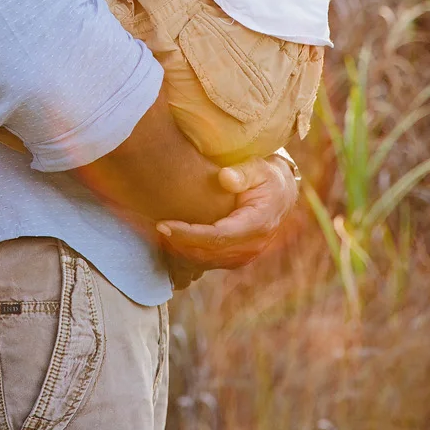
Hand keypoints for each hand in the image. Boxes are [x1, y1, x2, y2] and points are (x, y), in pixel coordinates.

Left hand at [155, 154, 298, 277]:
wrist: (279, 195)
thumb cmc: (265, 177)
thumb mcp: (258, 168)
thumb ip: (243, 172)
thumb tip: (225, 178)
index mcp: (257, 225)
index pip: (217, 237)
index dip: (188, 234)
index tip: (162, 225)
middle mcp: (251, 247)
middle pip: (207, 253)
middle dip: (177, 243)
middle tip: (150, 227)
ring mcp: (243, 256)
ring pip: (204, 261)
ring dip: (178, 250)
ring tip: (154, 232)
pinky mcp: (234, 258)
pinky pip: (206, 261)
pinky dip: (185, 252)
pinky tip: (167, 238)